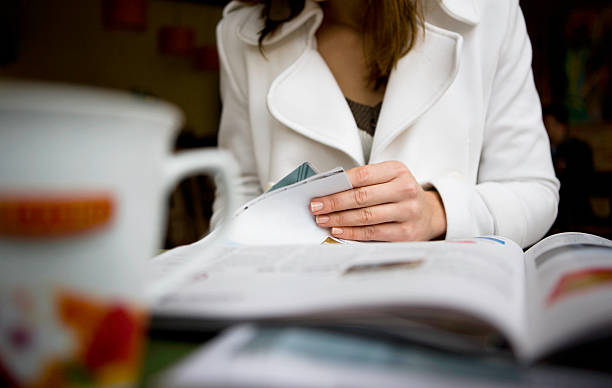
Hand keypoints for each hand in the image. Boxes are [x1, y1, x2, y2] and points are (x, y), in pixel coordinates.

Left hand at [309, 161, 446, 240]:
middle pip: (362, 197)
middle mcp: (405, 190)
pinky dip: (352, 233)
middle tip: (316, 207)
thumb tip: (330, 189)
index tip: (319, 192)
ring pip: (366, 217)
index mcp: (398, 171)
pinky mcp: (406, 233)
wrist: (430, 214)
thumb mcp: (388, 178)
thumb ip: (364, 182)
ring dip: (339, 219)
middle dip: (334, 203)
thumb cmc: (401, 194)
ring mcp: (407, 212)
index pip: (362, 175)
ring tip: (323, 220)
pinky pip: (373, 233)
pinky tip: (339, 231)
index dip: (338, 185)